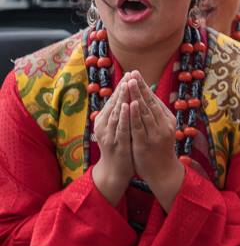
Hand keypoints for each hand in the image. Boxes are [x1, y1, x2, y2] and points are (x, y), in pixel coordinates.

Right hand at [90, 79, 132, 203]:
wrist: (115, 171)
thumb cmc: (119, 147)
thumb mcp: (117, 128)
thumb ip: (118, 114)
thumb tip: (124, 98)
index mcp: (104, 120)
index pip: (114, 100)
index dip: (122, 87)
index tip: (130, 74)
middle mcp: (104, 126)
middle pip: (114, 104)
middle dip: (123, 89)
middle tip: (130, 74)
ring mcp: (109, 135)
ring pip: (116, 113)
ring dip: (122, 98)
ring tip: (127, 85)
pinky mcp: (117, 143)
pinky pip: (121, 127)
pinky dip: (124, 115)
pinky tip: (128, 105)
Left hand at [125, 75, 182, 200]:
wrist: (163, 172)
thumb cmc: (159, 150)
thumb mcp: (161, 130)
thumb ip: (155, 116)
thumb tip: (145, 98)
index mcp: (168, 120)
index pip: (154, 99)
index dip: (144, 86)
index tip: (135, 74)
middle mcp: (164, 125)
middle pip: (149, 103)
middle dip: (139, 87)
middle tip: (132, 73)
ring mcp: (156, 134)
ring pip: (144, 112)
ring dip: (136, 96)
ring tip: (129, 83)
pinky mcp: (146, 143)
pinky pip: (139, 126)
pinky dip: (134, 114)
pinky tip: (129, 104)